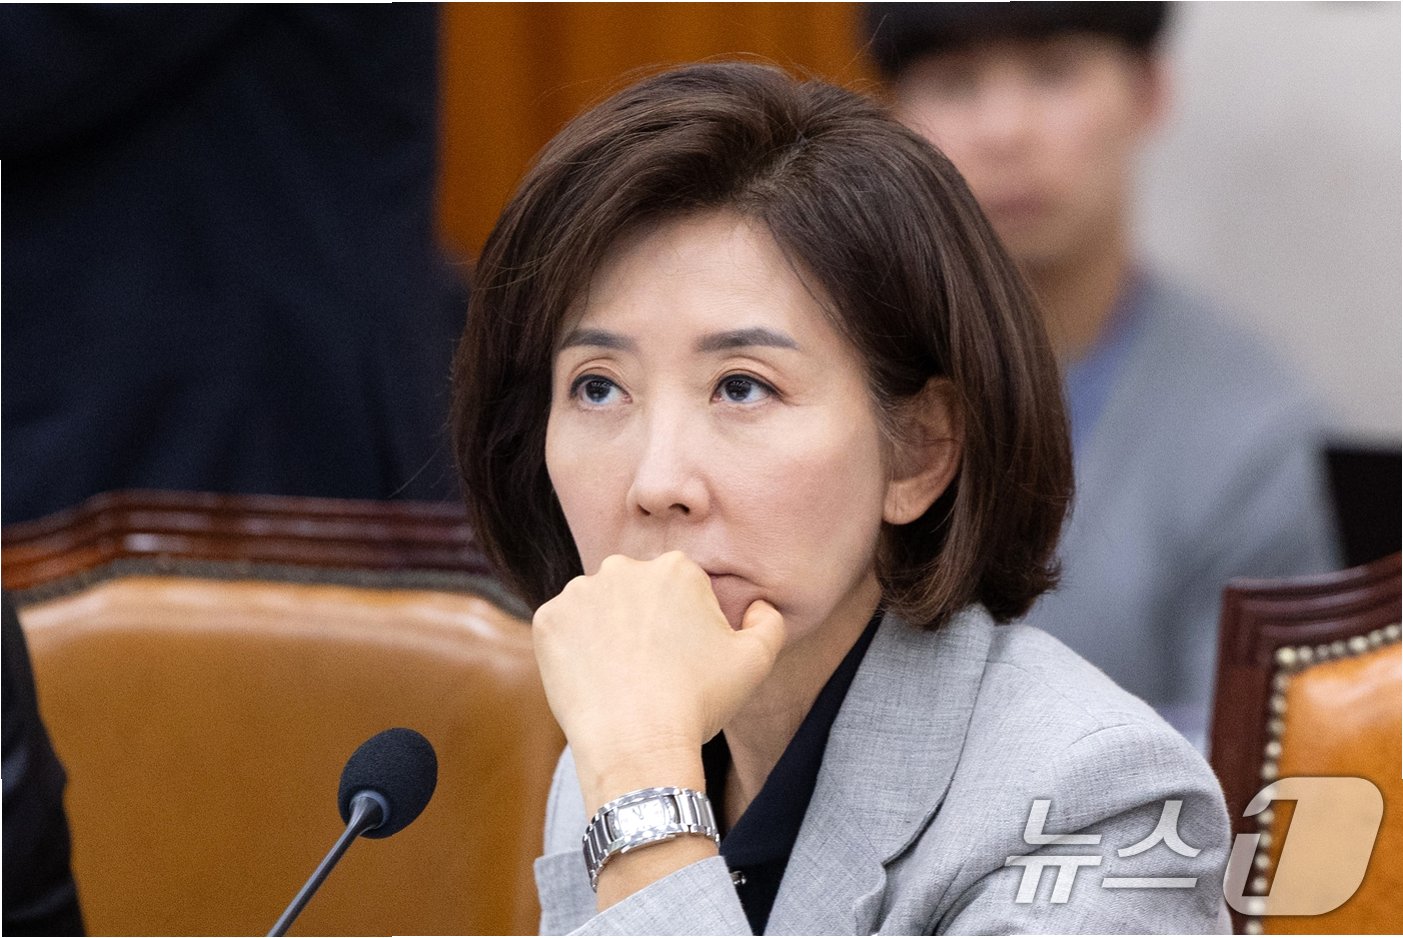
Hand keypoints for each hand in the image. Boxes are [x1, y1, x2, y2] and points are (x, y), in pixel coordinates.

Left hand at [532, 551, 784, 802]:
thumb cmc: (699, 702)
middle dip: (640, 623)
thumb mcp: (756, 661)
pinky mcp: (548, 620)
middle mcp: (623, 567)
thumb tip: (758, 605)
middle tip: (650, 670)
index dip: (681, 627)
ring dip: (604, 634)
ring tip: (619, 678)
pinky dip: (572, 652)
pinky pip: (562, 630)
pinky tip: (592, 680)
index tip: (680, 660)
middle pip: (634, 593)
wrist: (637, 745)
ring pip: (595, 609)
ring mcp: (579, 592)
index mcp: (675, 568)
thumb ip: (768, 622)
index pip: (677, 589)